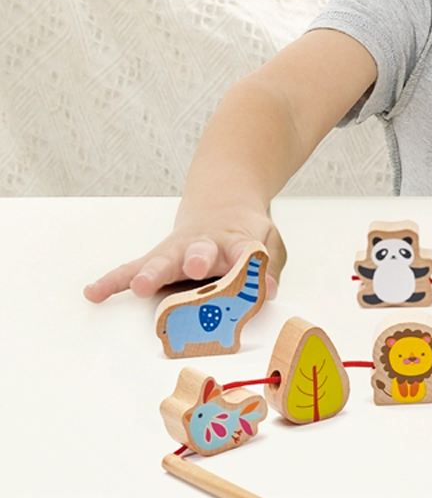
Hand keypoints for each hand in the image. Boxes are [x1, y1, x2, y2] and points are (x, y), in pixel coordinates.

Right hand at [83, 203, 285, 301]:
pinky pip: (133, 268)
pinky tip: (95, 292)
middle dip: (198, 259)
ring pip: (164, 260)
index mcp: (238, 242)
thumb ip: (269, 266)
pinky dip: (114, 280)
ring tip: (141, 285)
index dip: (255, 268)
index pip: (248, 252)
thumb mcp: (268, 243)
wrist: (222, 205)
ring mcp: (179, 251)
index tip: (263, 286)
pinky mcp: (159, 257)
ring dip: (154, 271)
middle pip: (201, 252)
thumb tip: (268, 290)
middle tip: (196, 266)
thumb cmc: (244, 233)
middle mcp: (206, 245)